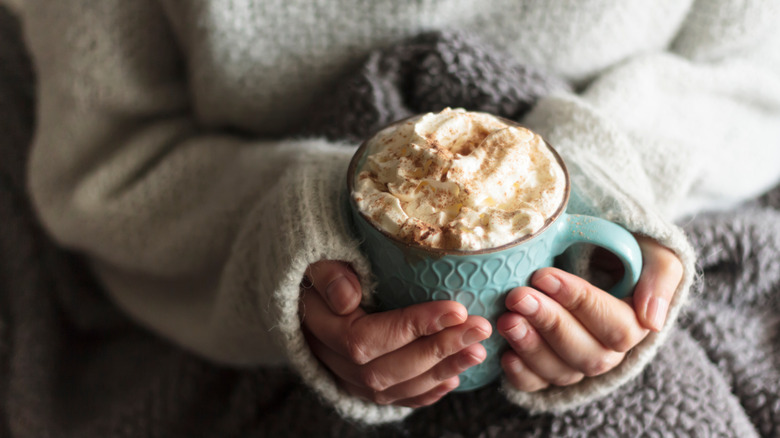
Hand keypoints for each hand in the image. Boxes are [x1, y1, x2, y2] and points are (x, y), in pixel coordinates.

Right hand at [300, 260, 491, 406]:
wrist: (306, 291)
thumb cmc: (319, 267)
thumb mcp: (315, 258)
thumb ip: (328, 274)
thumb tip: (347, 298)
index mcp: (322, 329)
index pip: (368, 338)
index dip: (414, 327)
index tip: (456, 309)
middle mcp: (333, 361)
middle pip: (387, 368)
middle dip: (439, 350)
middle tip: (480, 329)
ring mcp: (348, 378)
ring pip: (396, 387)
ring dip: (442, 371)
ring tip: (479, 350)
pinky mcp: (362, 386)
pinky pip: (396, 398)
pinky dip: (427, 393)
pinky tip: (455, 377)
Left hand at [498, 237, 682, 391]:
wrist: (588, 248)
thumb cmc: (618, 246)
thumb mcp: (653, 248)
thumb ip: (661, 275)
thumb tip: (652, 321)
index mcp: (636, 322)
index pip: (615, 326)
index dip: (579, 302)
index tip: (543, 275)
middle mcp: (608, 350)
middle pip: (587, 354)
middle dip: (550, 324)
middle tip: (518, 296)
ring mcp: (576, 361)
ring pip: (561, 371)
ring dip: (532, 347)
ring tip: (506, 320)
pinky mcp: (547, 368)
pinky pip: (537, 384)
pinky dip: (521, 374)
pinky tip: (505, 354)